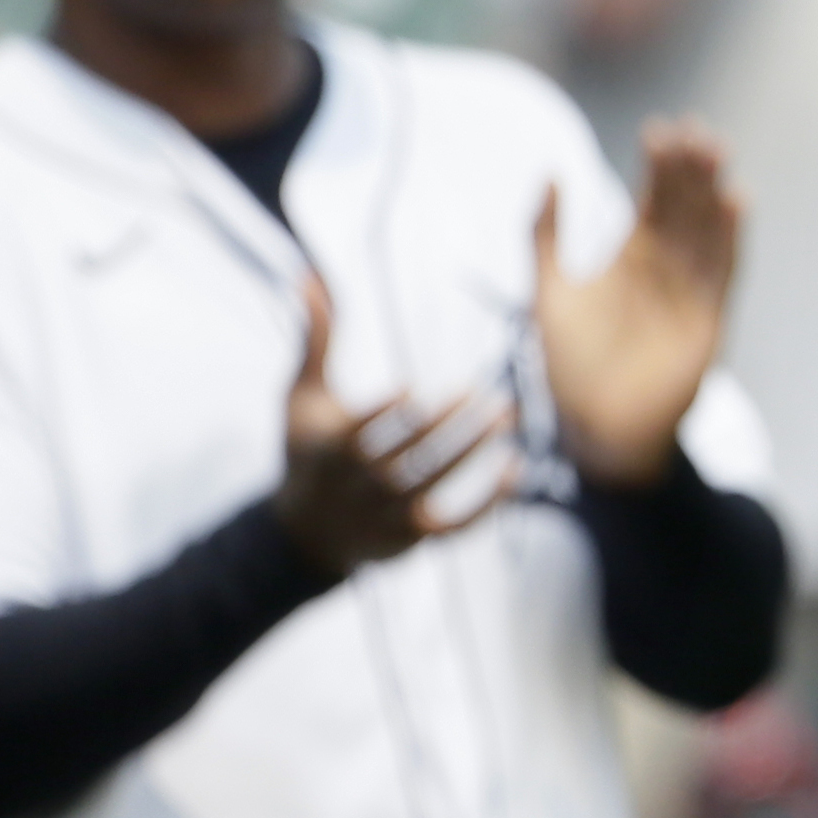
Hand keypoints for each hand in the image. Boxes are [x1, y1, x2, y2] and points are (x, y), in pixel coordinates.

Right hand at [274, 278, 511, 574]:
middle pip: (404, 461)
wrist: (306, 534)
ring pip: (433, 491)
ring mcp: (386, 517)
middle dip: (446, 429)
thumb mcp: (302, 398)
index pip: (357, 436)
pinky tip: (515, 470)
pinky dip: (486, 506)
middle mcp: (359, 487)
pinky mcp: (412, 541)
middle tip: (489, 395)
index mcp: (331, 451)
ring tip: (508, 417)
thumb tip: (309, 277)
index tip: (411, 389)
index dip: (383, 416)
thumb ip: (315, 340)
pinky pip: (453, 529)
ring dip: (473, 458)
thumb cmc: (308, 452)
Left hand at [536, 121, 739, 486]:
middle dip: (692, 169)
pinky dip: (732, 237)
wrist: (595, 427)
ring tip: (716, 151)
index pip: (654, 199)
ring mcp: (691, 291)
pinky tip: (737, 200)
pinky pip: (725, 270)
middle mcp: (667, 268)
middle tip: (696, 130)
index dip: (660, 165)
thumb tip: (551, 173)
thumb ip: (545, 234)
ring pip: (708, 229)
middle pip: (687, 206)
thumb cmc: (569, 365)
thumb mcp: (547, 290)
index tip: (661, 130)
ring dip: (713, 192)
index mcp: (631, 257)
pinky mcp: (710, 318)